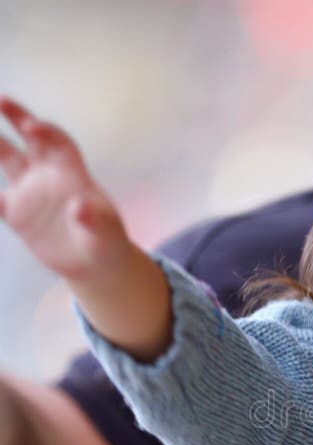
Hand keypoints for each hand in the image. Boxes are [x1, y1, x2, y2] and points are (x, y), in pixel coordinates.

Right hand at [0, 97, 130, 279]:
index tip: (31, 128)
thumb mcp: (106, 232)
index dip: (46, 131)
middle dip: (14, 115)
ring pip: (4, 158)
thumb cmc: (106, 242)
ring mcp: (29, 192)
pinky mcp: (16, 214)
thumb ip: (94, 218)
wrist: (94, 264)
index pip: (58, 142)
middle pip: (28, 138)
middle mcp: (47, 176)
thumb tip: (79, 207)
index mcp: (72, 174)